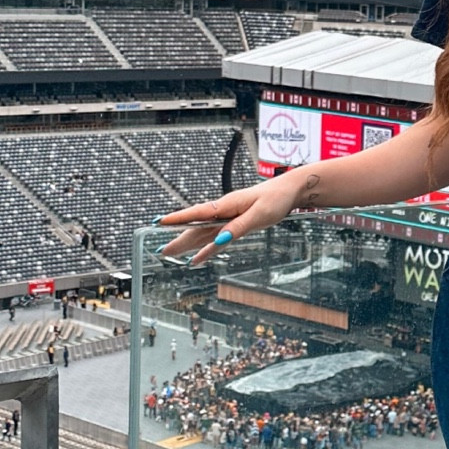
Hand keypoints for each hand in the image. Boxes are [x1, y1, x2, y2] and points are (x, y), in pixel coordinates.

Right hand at [160, 169, 310, 261]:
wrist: (289, 191)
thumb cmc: (276, 199)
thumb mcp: (259, 215)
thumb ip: (238, 227)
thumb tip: (219, 240)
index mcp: (226, 205)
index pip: (198, 213)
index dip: (178, 219)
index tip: (160, 222)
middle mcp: (223, 211)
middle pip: (196, 227)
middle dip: (178, 238)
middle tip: (161, 251)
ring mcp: (228, 217)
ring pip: (203, 233)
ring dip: (187, 243)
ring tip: (170, 253)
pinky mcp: (235, 224)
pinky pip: (215, 237)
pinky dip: (205, 247)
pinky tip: (198, 256)